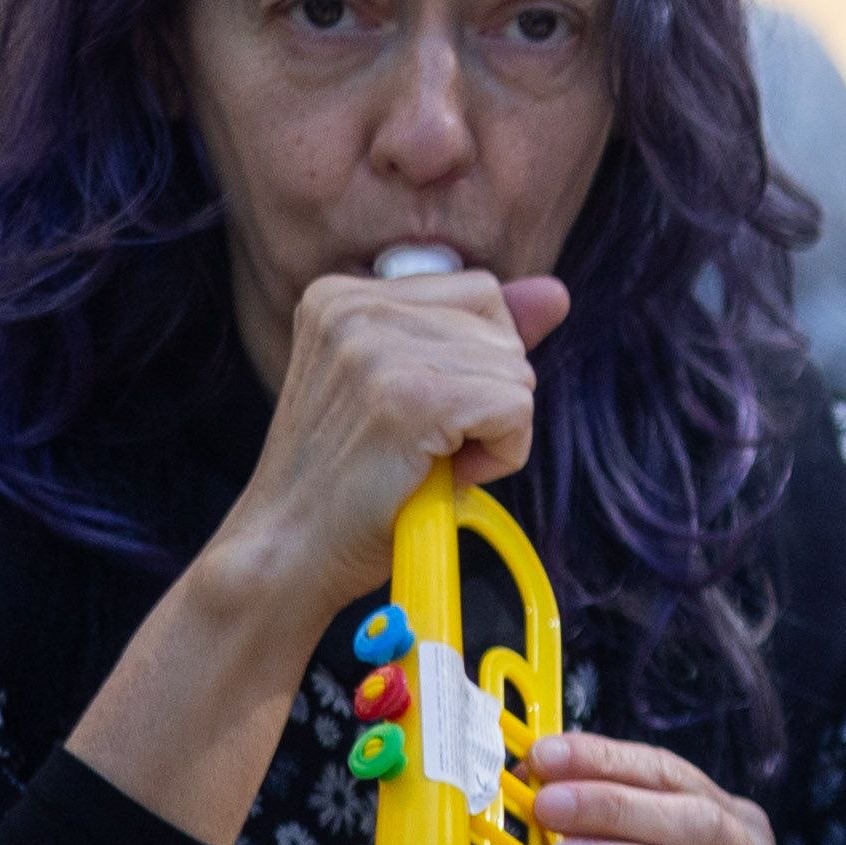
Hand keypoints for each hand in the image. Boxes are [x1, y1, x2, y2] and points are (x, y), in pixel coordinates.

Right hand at [209, 264, 573, 634]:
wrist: (289, 551)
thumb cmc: (352, 481)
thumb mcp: (412, 389)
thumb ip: (479, 337)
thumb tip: (556, 293)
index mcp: (342, 294)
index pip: (479, 293)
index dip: (474, 363)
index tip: (419, 411)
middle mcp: (354, 306)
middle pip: (501, 330)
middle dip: (489, 395)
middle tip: (424, 444)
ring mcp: (377, 347)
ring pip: (515, 371)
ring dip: (493, 430)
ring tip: (427, 460)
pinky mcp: (409, 397)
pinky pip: (515, 408)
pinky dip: (502, 453)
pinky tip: (447, 474)